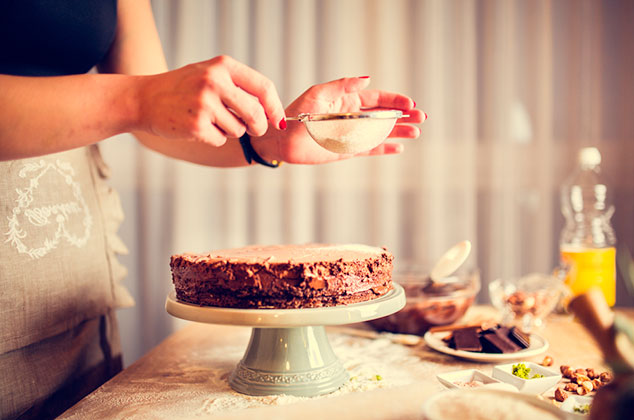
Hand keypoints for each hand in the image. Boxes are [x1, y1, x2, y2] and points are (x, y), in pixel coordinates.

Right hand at [137, 55, 285, 146]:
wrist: (144, 98)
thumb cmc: (182, 88)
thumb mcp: (209, 74)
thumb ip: (238, 86)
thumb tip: (270, 111)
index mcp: (223, 66)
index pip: (263, 87)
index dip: (275, 108)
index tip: (279, 121)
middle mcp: (215, 81)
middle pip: (256, 113)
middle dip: (259, 127)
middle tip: (254, 130)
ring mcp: (205, 103)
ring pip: (239, 130)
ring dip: (230, 131)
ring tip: (209, 120)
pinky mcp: (196, 125)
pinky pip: (221, 140)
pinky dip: (214, 138)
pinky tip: (197, 127)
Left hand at [252, 77, 424, 164]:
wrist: (283, 140)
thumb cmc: (297, 114)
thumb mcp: (318, 94)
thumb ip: (343, 86)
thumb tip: (367, 79)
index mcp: (348, 100)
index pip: (378, 99)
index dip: (395, 100)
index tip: (410, 103)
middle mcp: (353, 117)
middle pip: (385, 116)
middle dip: (404, 116)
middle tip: (422, 117)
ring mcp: (352, 134)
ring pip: (381, 133)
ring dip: (399, 132)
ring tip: (416, 132)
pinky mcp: (348, 151)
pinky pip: (371, 149)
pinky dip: (385, 149)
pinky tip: (399, 148)